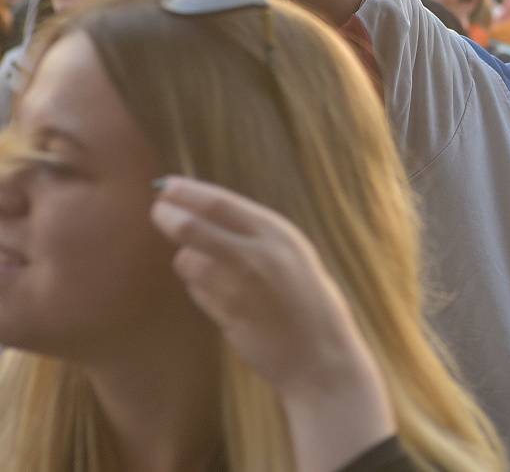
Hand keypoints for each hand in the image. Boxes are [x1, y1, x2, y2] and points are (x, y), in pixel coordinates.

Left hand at [150, 177, 388, 403]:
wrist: (320, 354)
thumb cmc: (310, 299)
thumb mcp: (293, 252)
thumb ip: (257, 233)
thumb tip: (208, 210)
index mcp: (278, 233)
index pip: (220, 203)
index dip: (188, 192)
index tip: (167, 186)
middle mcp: (257, 255)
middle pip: (193, 227)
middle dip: (168, 216)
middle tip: (158, 212)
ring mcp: (238, 287)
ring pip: (188, 260)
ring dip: (186, 258)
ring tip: (206, 265)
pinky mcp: (225, 314)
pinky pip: (196, 290)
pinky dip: (197, 287)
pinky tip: (218, 294)